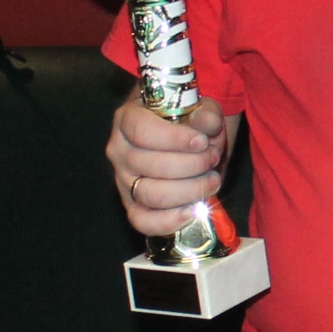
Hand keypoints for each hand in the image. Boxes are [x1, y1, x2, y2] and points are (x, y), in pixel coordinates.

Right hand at [107, 96, 228, 239]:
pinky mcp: (133, 206)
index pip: (141, 131)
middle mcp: (119, 151)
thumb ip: (205, 114)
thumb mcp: (201, 109)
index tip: (202, 141)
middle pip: (150, 165)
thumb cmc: (190, 123)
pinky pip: (143, 222)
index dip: (174, 139)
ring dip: (189, 190)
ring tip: (212, 180)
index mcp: (128, 120)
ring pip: (151, 194)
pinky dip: (169, 221)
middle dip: (190, 164)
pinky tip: (192, 210)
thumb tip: (207, 122)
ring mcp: (123, 181)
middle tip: (213, 158)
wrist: (188, 143)